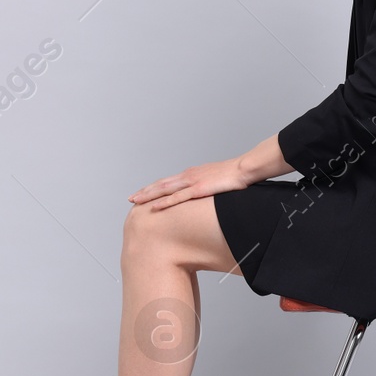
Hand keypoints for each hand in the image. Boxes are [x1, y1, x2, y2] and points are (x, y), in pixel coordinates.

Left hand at [128, 158, 252, 210]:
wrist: (244, 169)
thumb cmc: (233, 176)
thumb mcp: (216, 182)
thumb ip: (206, 187)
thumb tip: (203, 194)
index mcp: (191, 174)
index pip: (168, 182)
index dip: (153, 188)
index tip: (142, 194)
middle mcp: (188, 176)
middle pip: (161, 185)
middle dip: (145, 192)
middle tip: (131, 199)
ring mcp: (192, 182)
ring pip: (165, 190)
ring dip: (149, 195)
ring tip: (135, 201)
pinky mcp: (199, 188)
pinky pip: (178, 197)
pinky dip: (165, 202)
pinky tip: (155, 207)